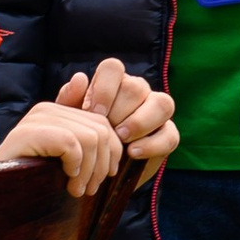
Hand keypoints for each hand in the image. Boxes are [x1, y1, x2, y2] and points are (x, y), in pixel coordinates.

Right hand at [0, 99, 129, 195]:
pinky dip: (75, 166)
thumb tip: (85, 84)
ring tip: (78, 189)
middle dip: (102, 164)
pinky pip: (71, 143)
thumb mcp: (64, 161)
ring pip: (90, 138)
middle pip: (100, 130)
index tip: (106, 175)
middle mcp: (46, 110)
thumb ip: (84, 137)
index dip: (112, 151)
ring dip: (90, 170)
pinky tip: (67, 180)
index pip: (102, 122)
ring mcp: (35, 120)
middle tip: (89, 188)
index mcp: (57, 112)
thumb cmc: (32, 182)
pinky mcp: (27, 133)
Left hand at [53, 63, 178, 173]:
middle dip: (119, 111)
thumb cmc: (81, 139)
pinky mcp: (167, 134)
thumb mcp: (70, 121)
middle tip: (107, 130)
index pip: (113, 68)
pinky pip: (170, 134)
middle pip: (136, 87)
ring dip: (140, 122)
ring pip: (162, 103)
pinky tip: (133, 153)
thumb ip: (69, 100)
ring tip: (122, 139)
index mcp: (112, 83)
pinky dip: (152, 144)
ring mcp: (156, 112)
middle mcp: (137, 91)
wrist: (94, 171)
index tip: (93, 112)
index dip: (104, 88)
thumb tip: (80, 78)